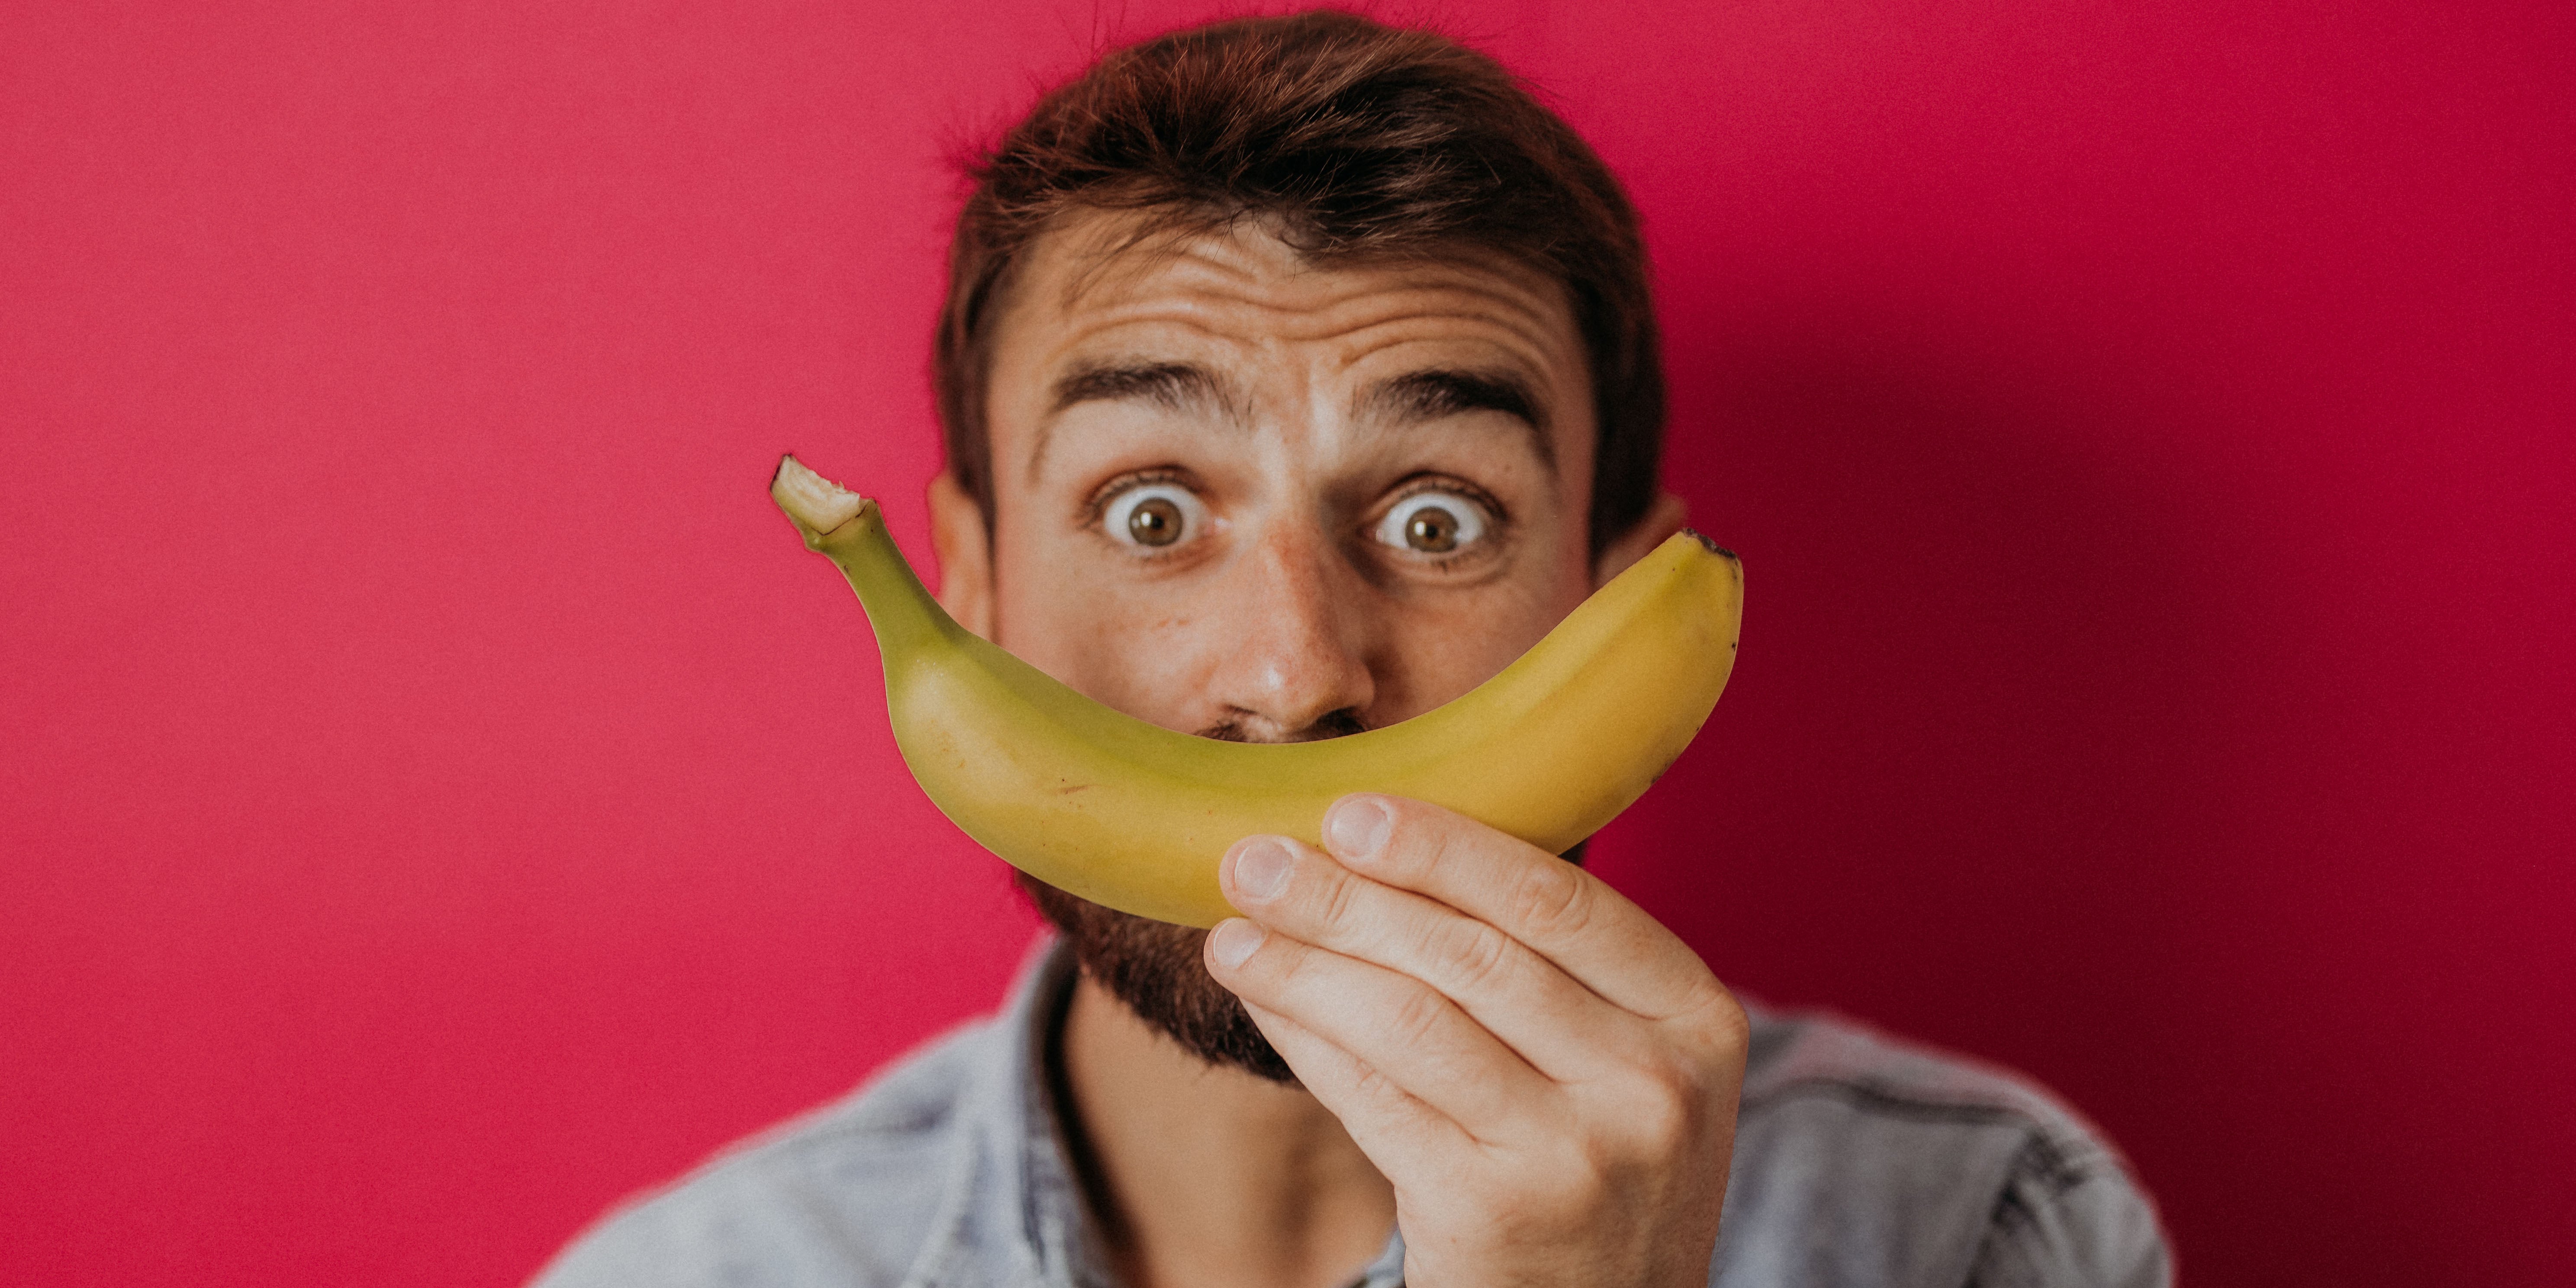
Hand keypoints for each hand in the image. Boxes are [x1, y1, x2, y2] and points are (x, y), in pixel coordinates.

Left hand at [1203, 794, 1746, 1287]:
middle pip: (1472, 955)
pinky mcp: (1495, 1210)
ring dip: (1304, 965)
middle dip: (1348, 897)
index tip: (1350, 811)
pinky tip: (1261, 999)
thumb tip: (1387, 845)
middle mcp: (1653, 1084)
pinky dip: (1304, 1038)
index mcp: (1698, 1018)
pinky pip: (1373, 1098)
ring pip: (1410, 1021)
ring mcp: (1578, 1153)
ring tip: (1233, 926)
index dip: (1446, 847)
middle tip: (1255, 856)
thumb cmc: (1594, 1166)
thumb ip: (1552, 968)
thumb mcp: (1625, 1064)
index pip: (1558, 901)